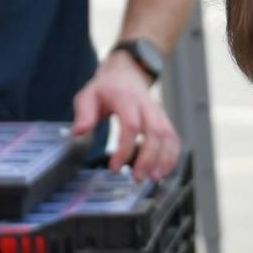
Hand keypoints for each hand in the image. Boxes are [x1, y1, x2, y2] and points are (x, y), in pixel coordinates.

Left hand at [72, 51, 180, 181]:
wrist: (126, 73)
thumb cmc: (105, 89)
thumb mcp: (88, 96)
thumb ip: (84, 114)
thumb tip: (79, 133)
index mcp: (126, 98)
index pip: (131, 125)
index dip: (125, 148)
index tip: (114, 168)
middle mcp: (146, 105)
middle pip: (155, 132)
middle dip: (148, 158)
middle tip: (137, 178)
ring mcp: (158, 113)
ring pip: (168, 136)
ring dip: (164, 159)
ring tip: (153, 179)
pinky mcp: (164, 120)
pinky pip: (173, 138)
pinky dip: (172, 156)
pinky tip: (163, 171)